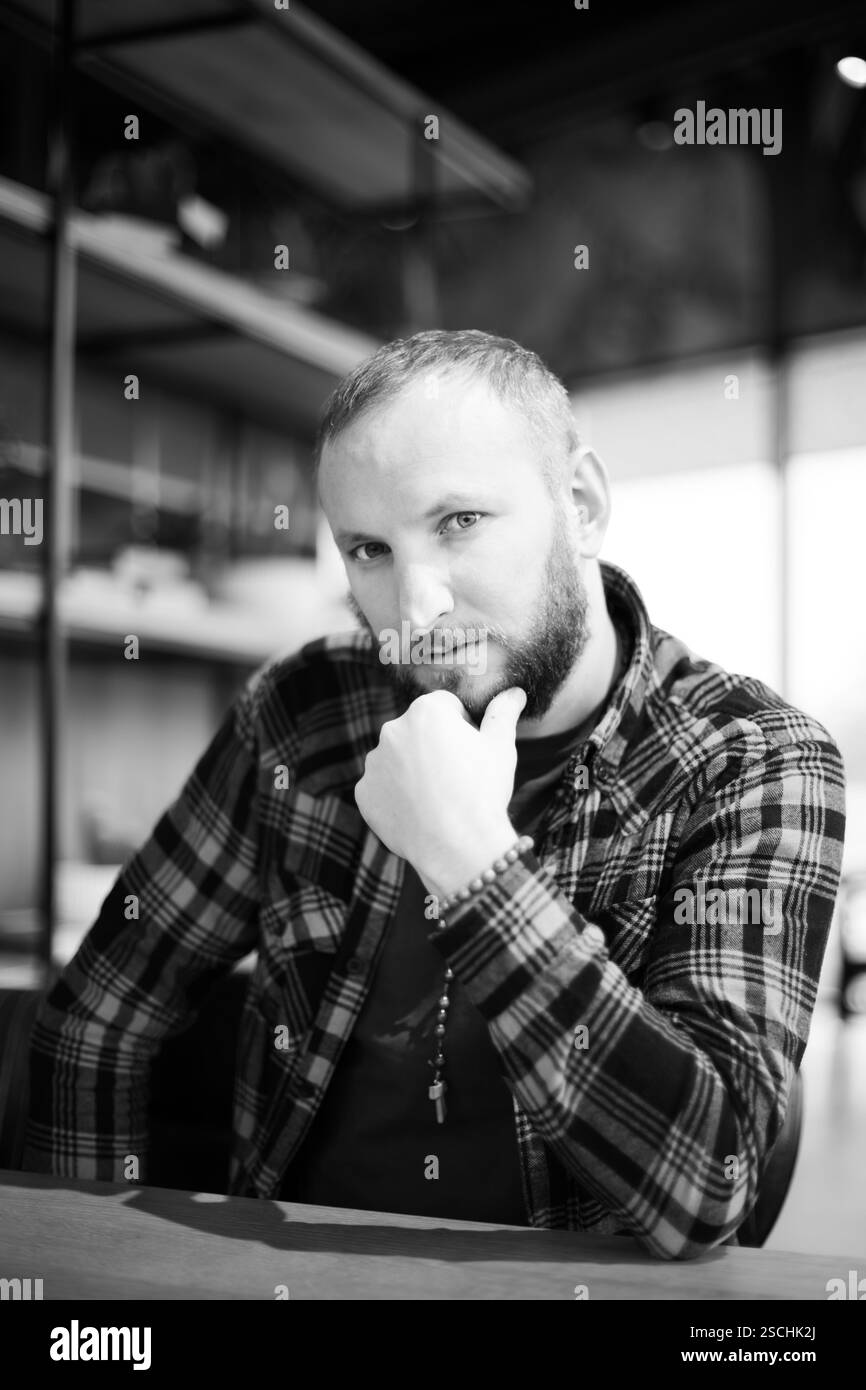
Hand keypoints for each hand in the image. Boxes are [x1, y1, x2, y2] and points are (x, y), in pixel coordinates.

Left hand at [354, 686, 526, 897]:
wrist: (458, 847)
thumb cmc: (482, 792)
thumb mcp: (501, 748)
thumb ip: (503, 713)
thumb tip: (514, 692)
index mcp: (426, 710)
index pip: (445, 707)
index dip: (463, 728)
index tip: (470, 753)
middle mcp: (392, 730)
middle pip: (418, 731)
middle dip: (433, 746)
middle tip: (456, 778)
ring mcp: (374, 763)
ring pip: (397, 759)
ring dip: (412, 771)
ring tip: (437, 798)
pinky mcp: (364, 793)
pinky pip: (382, 788)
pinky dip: (396, 796)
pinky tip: (418, 812)